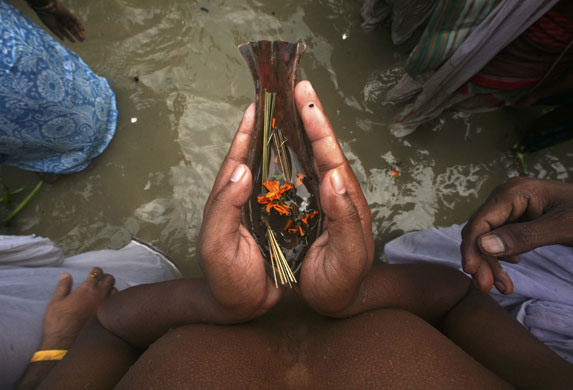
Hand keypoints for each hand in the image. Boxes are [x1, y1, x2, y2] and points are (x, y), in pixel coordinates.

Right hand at [35, 1, 84, 42]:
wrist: (46, 8)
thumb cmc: (46, 17)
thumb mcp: (52, 27)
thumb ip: (58, 33)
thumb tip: (63, 40)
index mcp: (58, 25)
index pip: (65, 32)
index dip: (69, 37)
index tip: (74, 42)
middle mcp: (62, 22)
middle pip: (71, 29)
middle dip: (76, 35)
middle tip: (82, 40)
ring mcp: (66, 18)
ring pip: (74, 26)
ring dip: (79, 31)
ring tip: (83, 38)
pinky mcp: (69, 14)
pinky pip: (75, 20)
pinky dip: (79, 24)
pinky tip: (83, 30)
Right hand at [41, 268, 114, 349]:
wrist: (65, 344)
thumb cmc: (58, 322)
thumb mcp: (56, 302)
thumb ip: (63, 286)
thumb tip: (66, 275)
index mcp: (87, 289)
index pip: (97, 274)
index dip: (96, 270)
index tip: (94, 270)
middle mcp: (100, 296)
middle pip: (110, 280)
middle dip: (106, 277)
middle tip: (102, 278)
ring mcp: (106, 307)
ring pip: (116, 292)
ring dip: (111, 288)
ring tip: (106, 290)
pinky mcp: (108, 318)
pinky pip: (115, 305)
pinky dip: (114, 301)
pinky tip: (109, 304)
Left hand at [197, 104, 281, 320]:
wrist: (243, 309)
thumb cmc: (225, 279)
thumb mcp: (217, 244)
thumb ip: (223, 208)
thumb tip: (241, 169)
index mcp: (229, 198)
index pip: (237, 157)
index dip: (246, 131)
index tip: (256, 105)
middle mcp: (247, 199)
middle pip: (259, 158)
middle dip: (270, 131)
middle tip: (285, 104)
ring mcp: (265, 210)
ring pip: (278, 173)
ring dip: (288, 149)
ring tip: (302, 124)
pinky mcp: (283, 224)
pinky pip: (294, 194)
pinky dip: (302, 177)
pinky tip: (315, 166)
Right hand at [295, 81, 373, 314]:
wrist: (333, 305)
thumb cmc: (341, 285)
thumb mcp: (347, 259)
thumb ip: (346, 220)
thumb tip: (333, 177)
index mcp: (346, 202)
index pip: (333, 158)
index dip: (320, 128)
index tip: (307, 100)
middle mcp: (334, 195)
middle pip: (322, 149)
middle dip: (310, 118)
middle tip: (298, 87)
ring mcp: (320, 200)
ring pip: (309, 159)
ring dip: (298, 131)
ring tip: (285, 105)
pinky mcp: (306, 209)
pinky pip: (297, 175)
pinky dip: (288, 154)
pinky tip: (277, 142)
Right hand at [461, 177, 572, 294]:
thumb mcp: (563, 227)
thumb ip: (523, 236)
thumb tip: (483, 245)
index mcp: (514, 192)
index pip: (480, 221)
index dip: (472, 248)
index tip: (473, 274)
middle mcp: (507, 197)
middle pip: (481, 230)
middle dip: (482, 259)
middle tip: (488, 288)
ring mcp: (513, 207)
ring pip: (488, 237)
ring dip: (491, 262)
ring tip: (504, 286)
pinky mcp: (520, 218)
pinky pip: (500, 238)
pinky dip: (501, 256)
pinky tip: (513, 266)